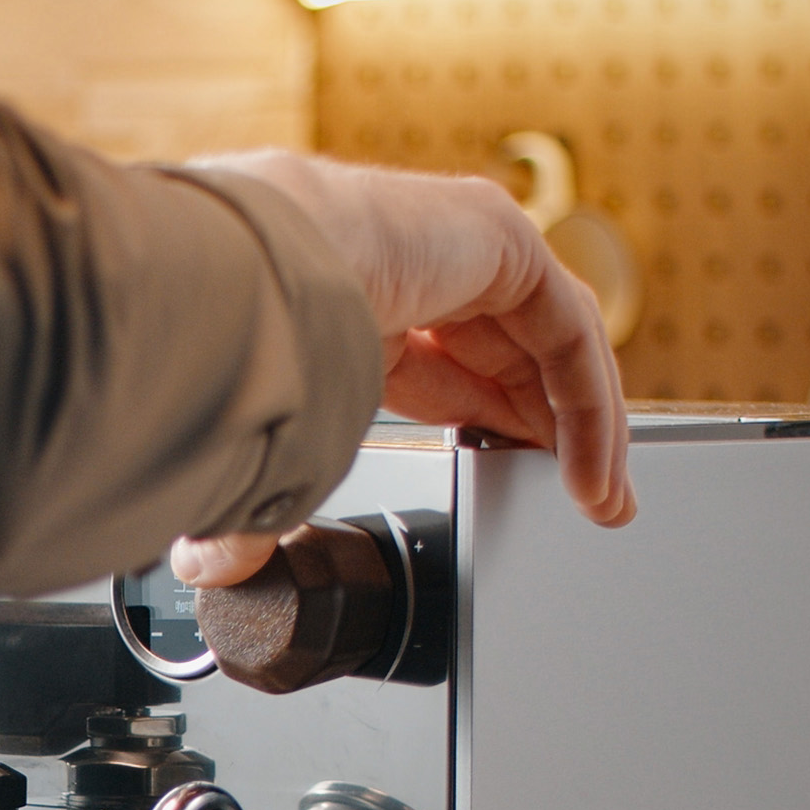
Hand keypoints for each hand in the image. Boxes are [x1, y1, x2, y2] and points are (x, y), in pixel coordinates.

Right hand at [173, 152, 635, 587]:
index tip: (507, 480)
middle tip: (584, 498)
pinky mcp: (502, 242)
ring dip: (585, 426)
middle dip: (549, 428)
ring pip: (551, 340)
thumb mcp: (270, 440)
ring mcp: (461, 241)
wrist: (237, 282)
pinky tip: (590, 472)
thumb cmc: (228, 349)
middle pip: (510, 351)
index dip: (484, 426)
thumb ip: (268, 496)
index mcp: (358, 294)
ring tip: (602, 501)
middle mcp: (416, 259)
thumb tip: (207, 569)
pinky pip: (567, 334)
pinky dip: (588, 408)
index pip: (443, 364)